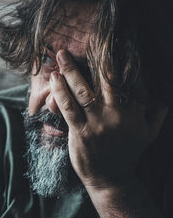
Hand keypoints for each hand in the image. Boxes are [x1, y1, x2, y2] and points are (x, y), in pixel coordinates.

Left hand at [50, 50, 167, 188]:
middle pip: (105, 80)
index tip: (111, 43)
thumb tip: (163, 97)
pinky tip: (55, 77)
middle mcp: (116, 116)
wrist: (111, 179)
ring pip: (83, 91)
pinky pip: (68, 108)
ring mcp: (97, 124)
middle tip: (85, 38)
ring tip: (61, 54)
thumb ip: (156, 114)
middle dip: (95, 57)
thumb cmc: (128, 154)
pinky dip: (60, 91)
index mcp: (133, 113)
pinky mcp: (80, 133)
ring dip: (71, 71)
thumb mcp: (148, 135)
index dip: (119, 60)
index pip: (128, 81)